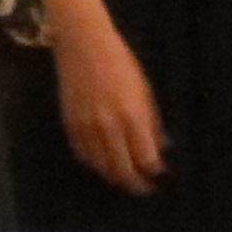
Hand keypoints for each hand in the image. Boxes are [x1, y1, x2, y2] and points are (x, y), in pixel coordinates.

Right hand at [50, 3, 168, 193]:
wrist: (83, 43)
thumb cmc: (120, 62)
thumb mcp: (144, 90)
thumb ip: (150, 122)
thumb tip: (158, 149)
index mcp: (132, 115)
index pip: (146, 160)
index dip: (155, 172)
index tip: (161, 175)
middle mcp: (108, 125)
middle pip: (123, 170)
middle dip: (137, 184)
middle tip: (145, 188)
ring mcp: (87, 126)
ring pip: (101, 167)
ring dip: (115, 176)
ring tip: (125, 178)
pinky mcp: (70, 123)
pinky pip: (83, 154)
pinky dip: (94, 163)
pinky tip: (104, 163)